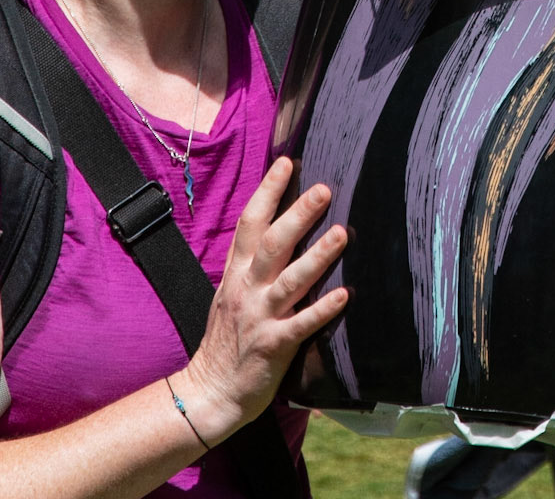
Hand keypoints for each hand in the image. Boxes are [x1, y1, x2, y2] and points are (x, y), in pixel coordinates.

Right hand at [178, 160, 347, 443]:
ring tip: (342, 233)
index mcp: (236, 274)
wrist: (209, 393)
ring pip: (290, 280)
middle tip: (324, 188)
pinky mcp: (274, 346)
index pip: (249, 223)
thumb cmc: (226, 339)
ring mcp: (260, 318)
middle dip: (298, 214)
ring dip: (317, 256)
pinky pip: (301, 325)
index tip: (286, 161)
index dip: (267, 191)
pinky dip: (322, 309)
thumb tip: (274, 224)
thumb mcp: (230, 292)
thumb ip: (249, 262)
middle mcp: (247, 290)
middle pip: (272, 244)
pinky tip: (345, 294)